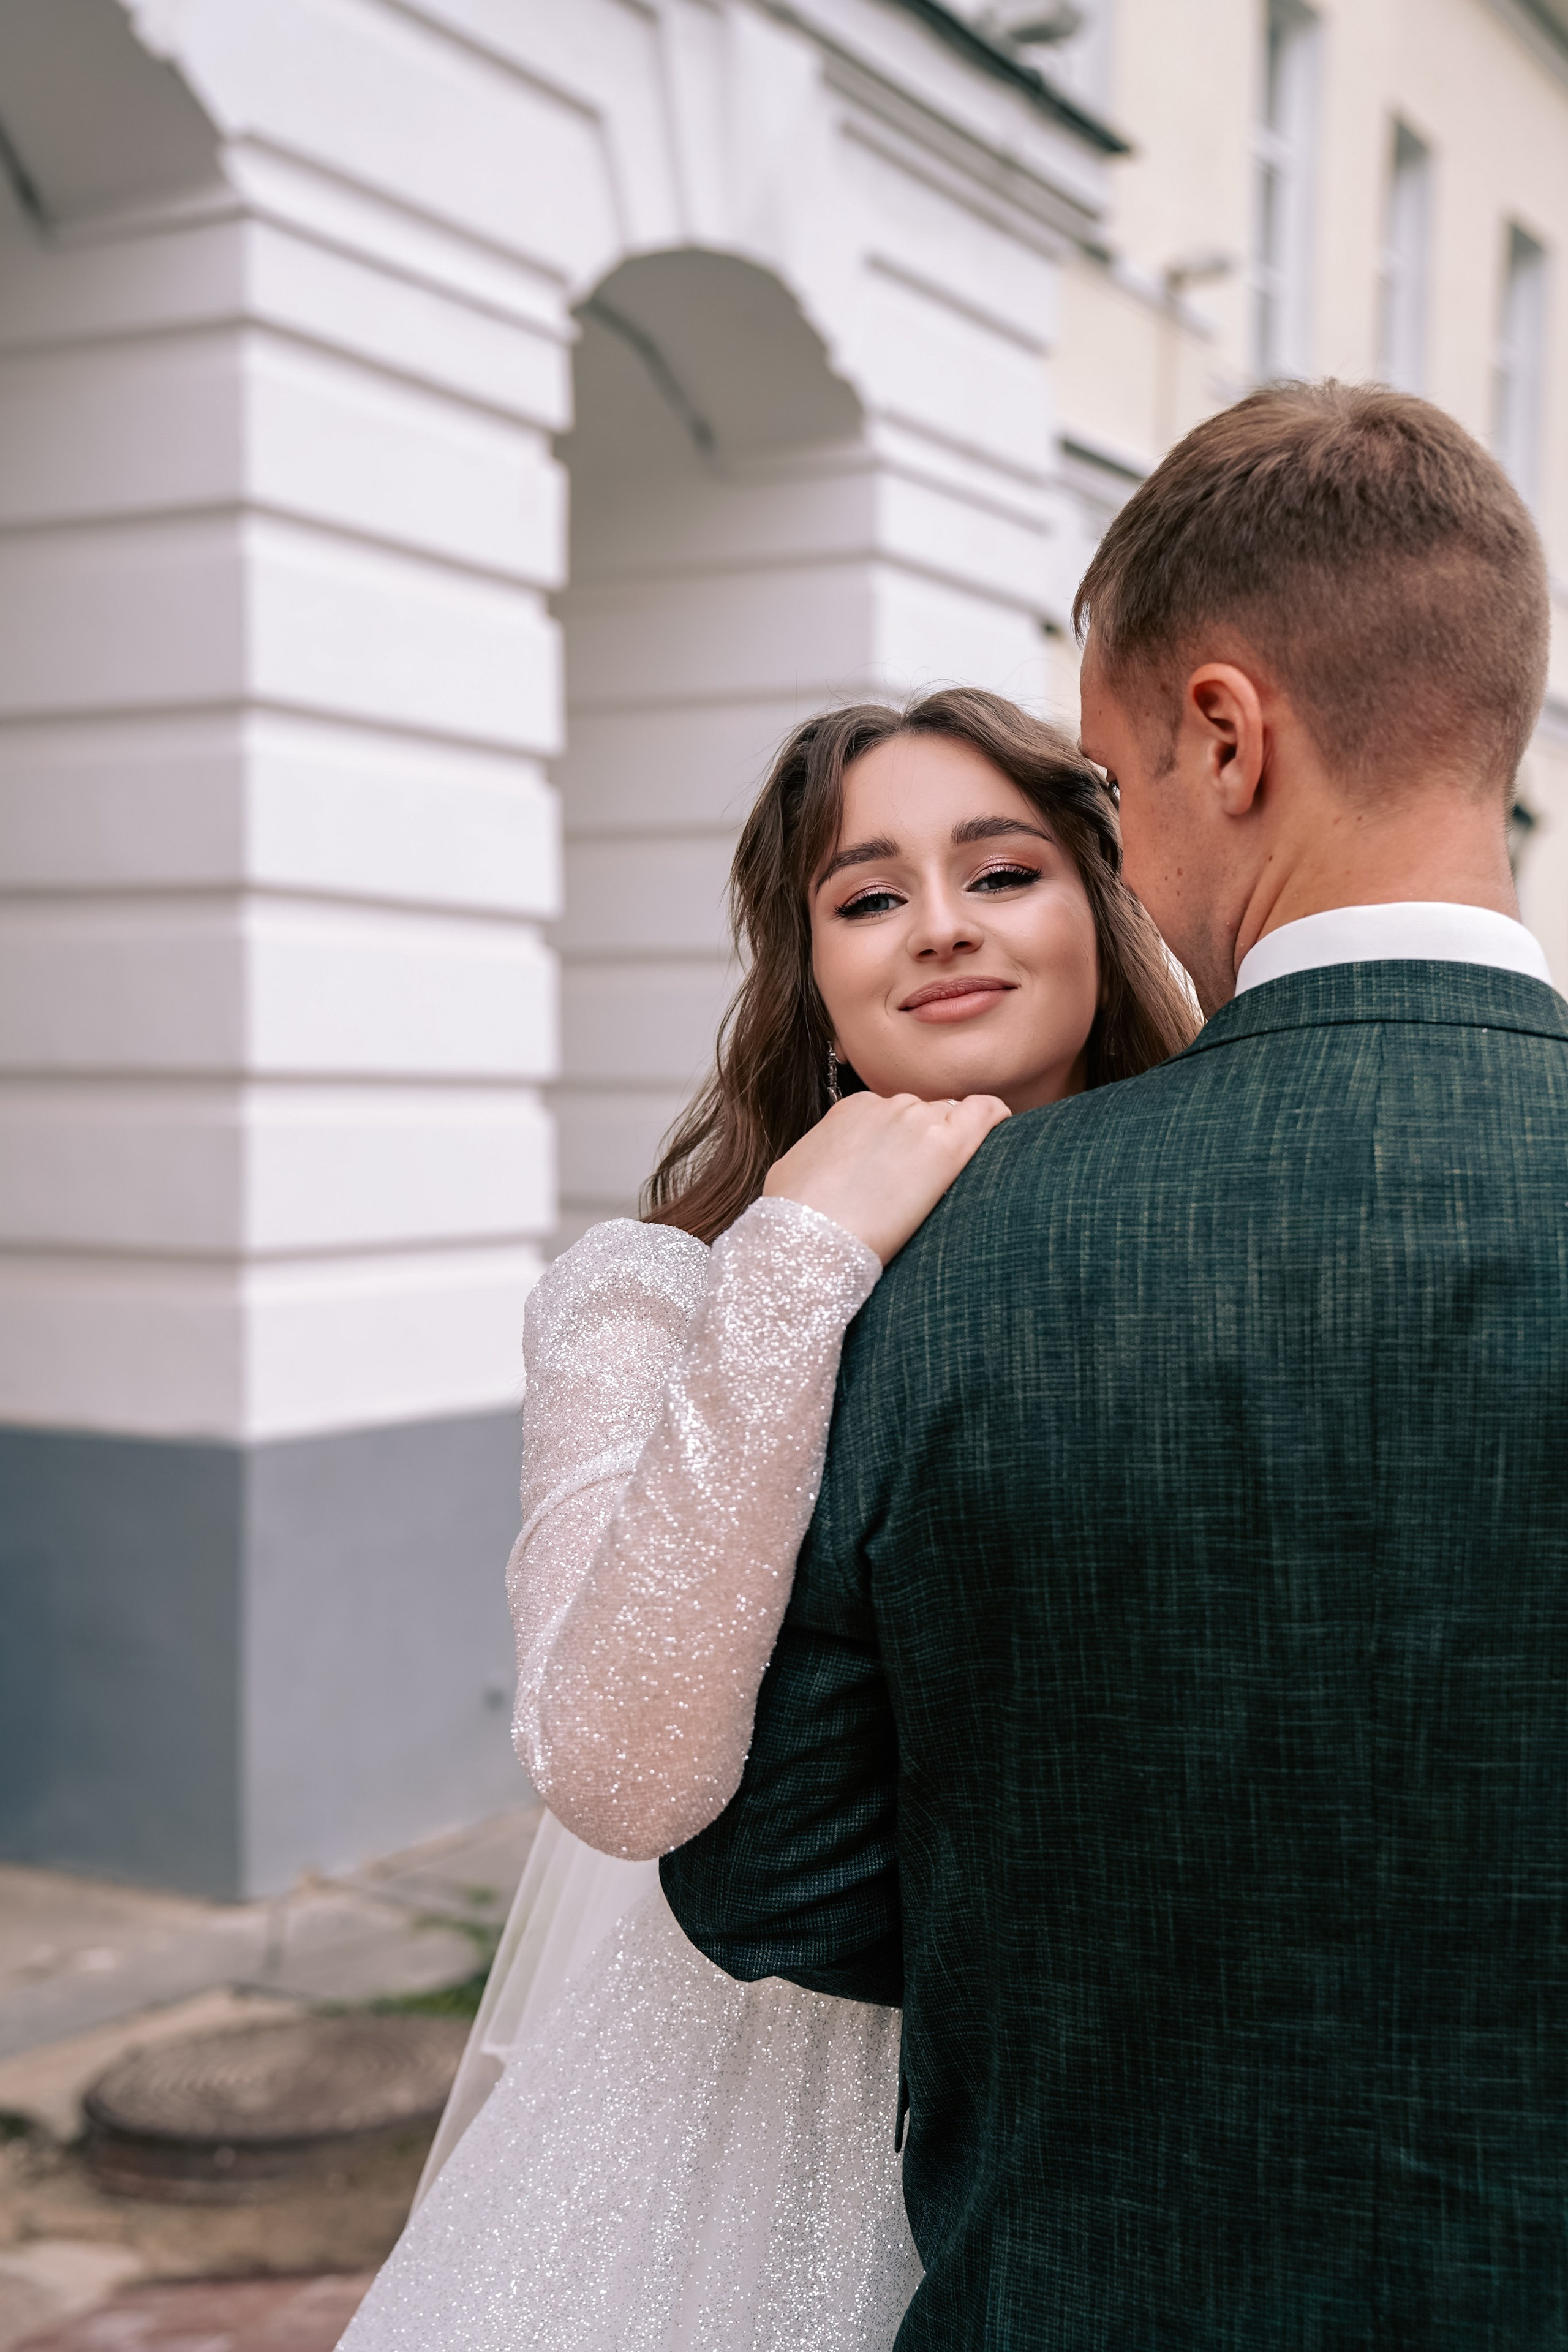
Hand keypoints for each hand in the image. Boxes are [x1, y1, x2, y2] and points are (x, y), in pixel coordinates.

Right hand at [762, 1091, 1010, 1264]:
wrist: (810, 1238)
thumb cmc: (794, 1217)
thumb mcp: (794, 1172)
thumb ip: (822, 1156)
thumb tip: (825, 1170)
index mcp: (852, 1109)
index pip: (894, 1116)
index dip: (903, 1147)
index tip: (906, 1174)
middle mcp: (887, 1105)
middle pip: (926, 1115)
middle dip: (928, 1145)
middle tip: (925, 1186)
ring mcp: (917, 1120)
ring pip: (954, 1118)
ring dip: (955, 1144)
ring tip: (953, 1182)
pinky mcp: (946, 1145)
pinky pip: (986, 1112)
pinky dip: (997, 1119)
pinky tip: (1005, 1137)